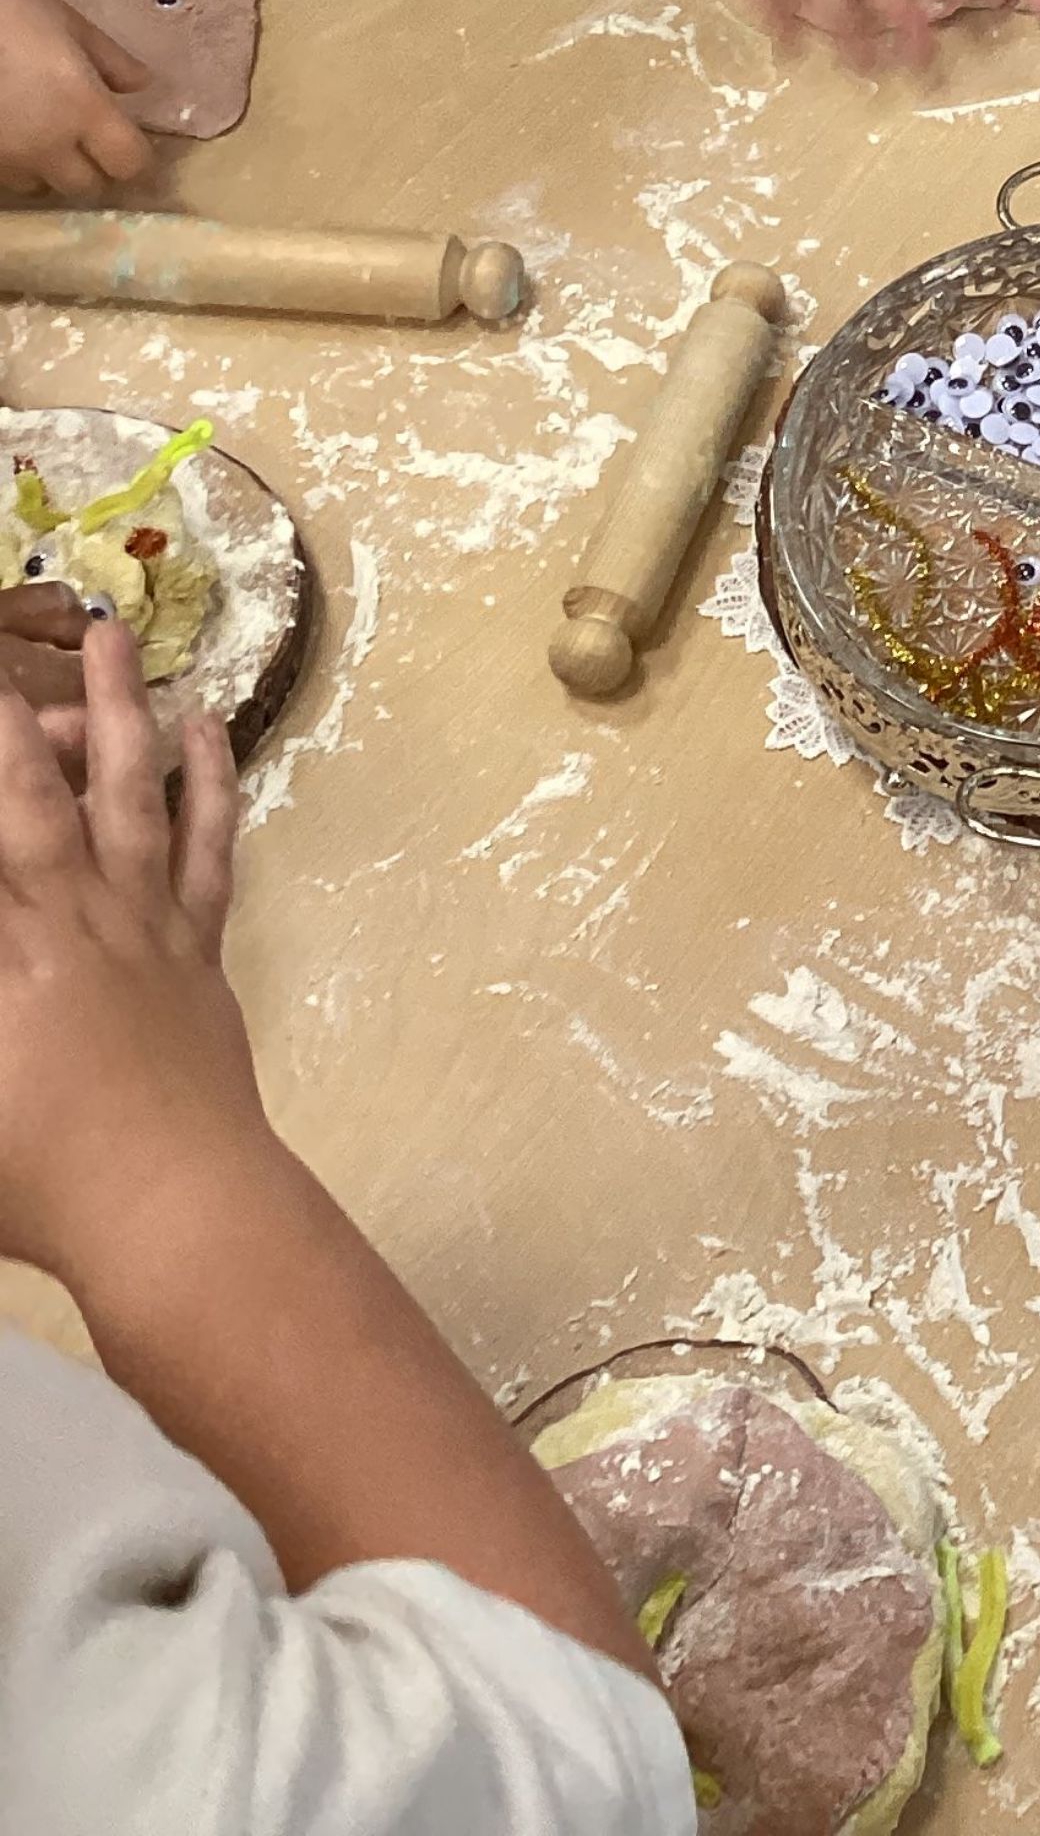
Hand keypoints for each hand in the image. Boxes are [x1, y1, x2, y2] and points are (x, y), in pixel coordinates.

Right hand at [0, 0, 154, 196]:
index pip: (129, 163)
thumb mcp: (67, 23)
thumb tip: (141, 84)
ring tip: (43, 136)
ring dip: (50, 170)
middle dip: (94, 169)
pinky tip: (11, 134)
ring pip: (42, 187)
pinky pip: (7, 178)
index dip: (136, 158)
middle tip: (89, 142)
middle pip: (87, 186)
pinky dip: (15, 165)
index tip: (133, 143)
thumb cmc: (8, 15)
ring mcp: (8, 161)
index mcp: (84, 111)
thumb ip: (111, 59)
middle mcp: (48, 148)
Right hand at [0, 613, 252, 1291]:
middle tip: (15, 643)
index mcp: (11, 949)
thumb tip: (6, 929)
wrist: (172, 1209)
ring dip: (119, 712)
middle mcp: (75, 916)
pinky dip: (207, 782)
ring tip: (116, 643)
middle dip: (17, 713)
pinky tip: (207, 733)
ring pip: (133, 792)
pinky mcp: (198, 949)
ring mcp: (147, 924)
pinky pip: (205, 845)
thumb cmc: (38, 1176)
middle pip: (40, 791)